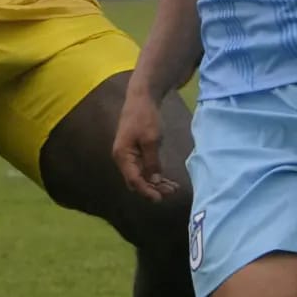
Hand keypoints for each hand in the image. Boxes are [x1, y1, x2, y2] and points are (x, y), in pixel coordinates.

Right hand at [112, 85, 179, 202]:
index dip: (147, 191)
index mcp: (122, 156)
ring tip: (173, 188)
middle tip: (171, 192)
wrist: (142, 98)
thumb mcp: (151, 140)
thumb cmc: (145, 117)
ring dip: (156, 183)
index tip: (160, 198)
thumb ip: (152, 162)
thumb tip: (154, 181)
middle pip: (137, 181)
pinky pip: (145, 168)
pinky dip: (155, 174)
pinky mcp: (137, 152)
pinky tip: (168, 180)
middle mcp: (123, 159)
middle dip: (153, 189)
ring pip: (142, 176)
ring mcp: (130, 156)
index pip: (134, 180)